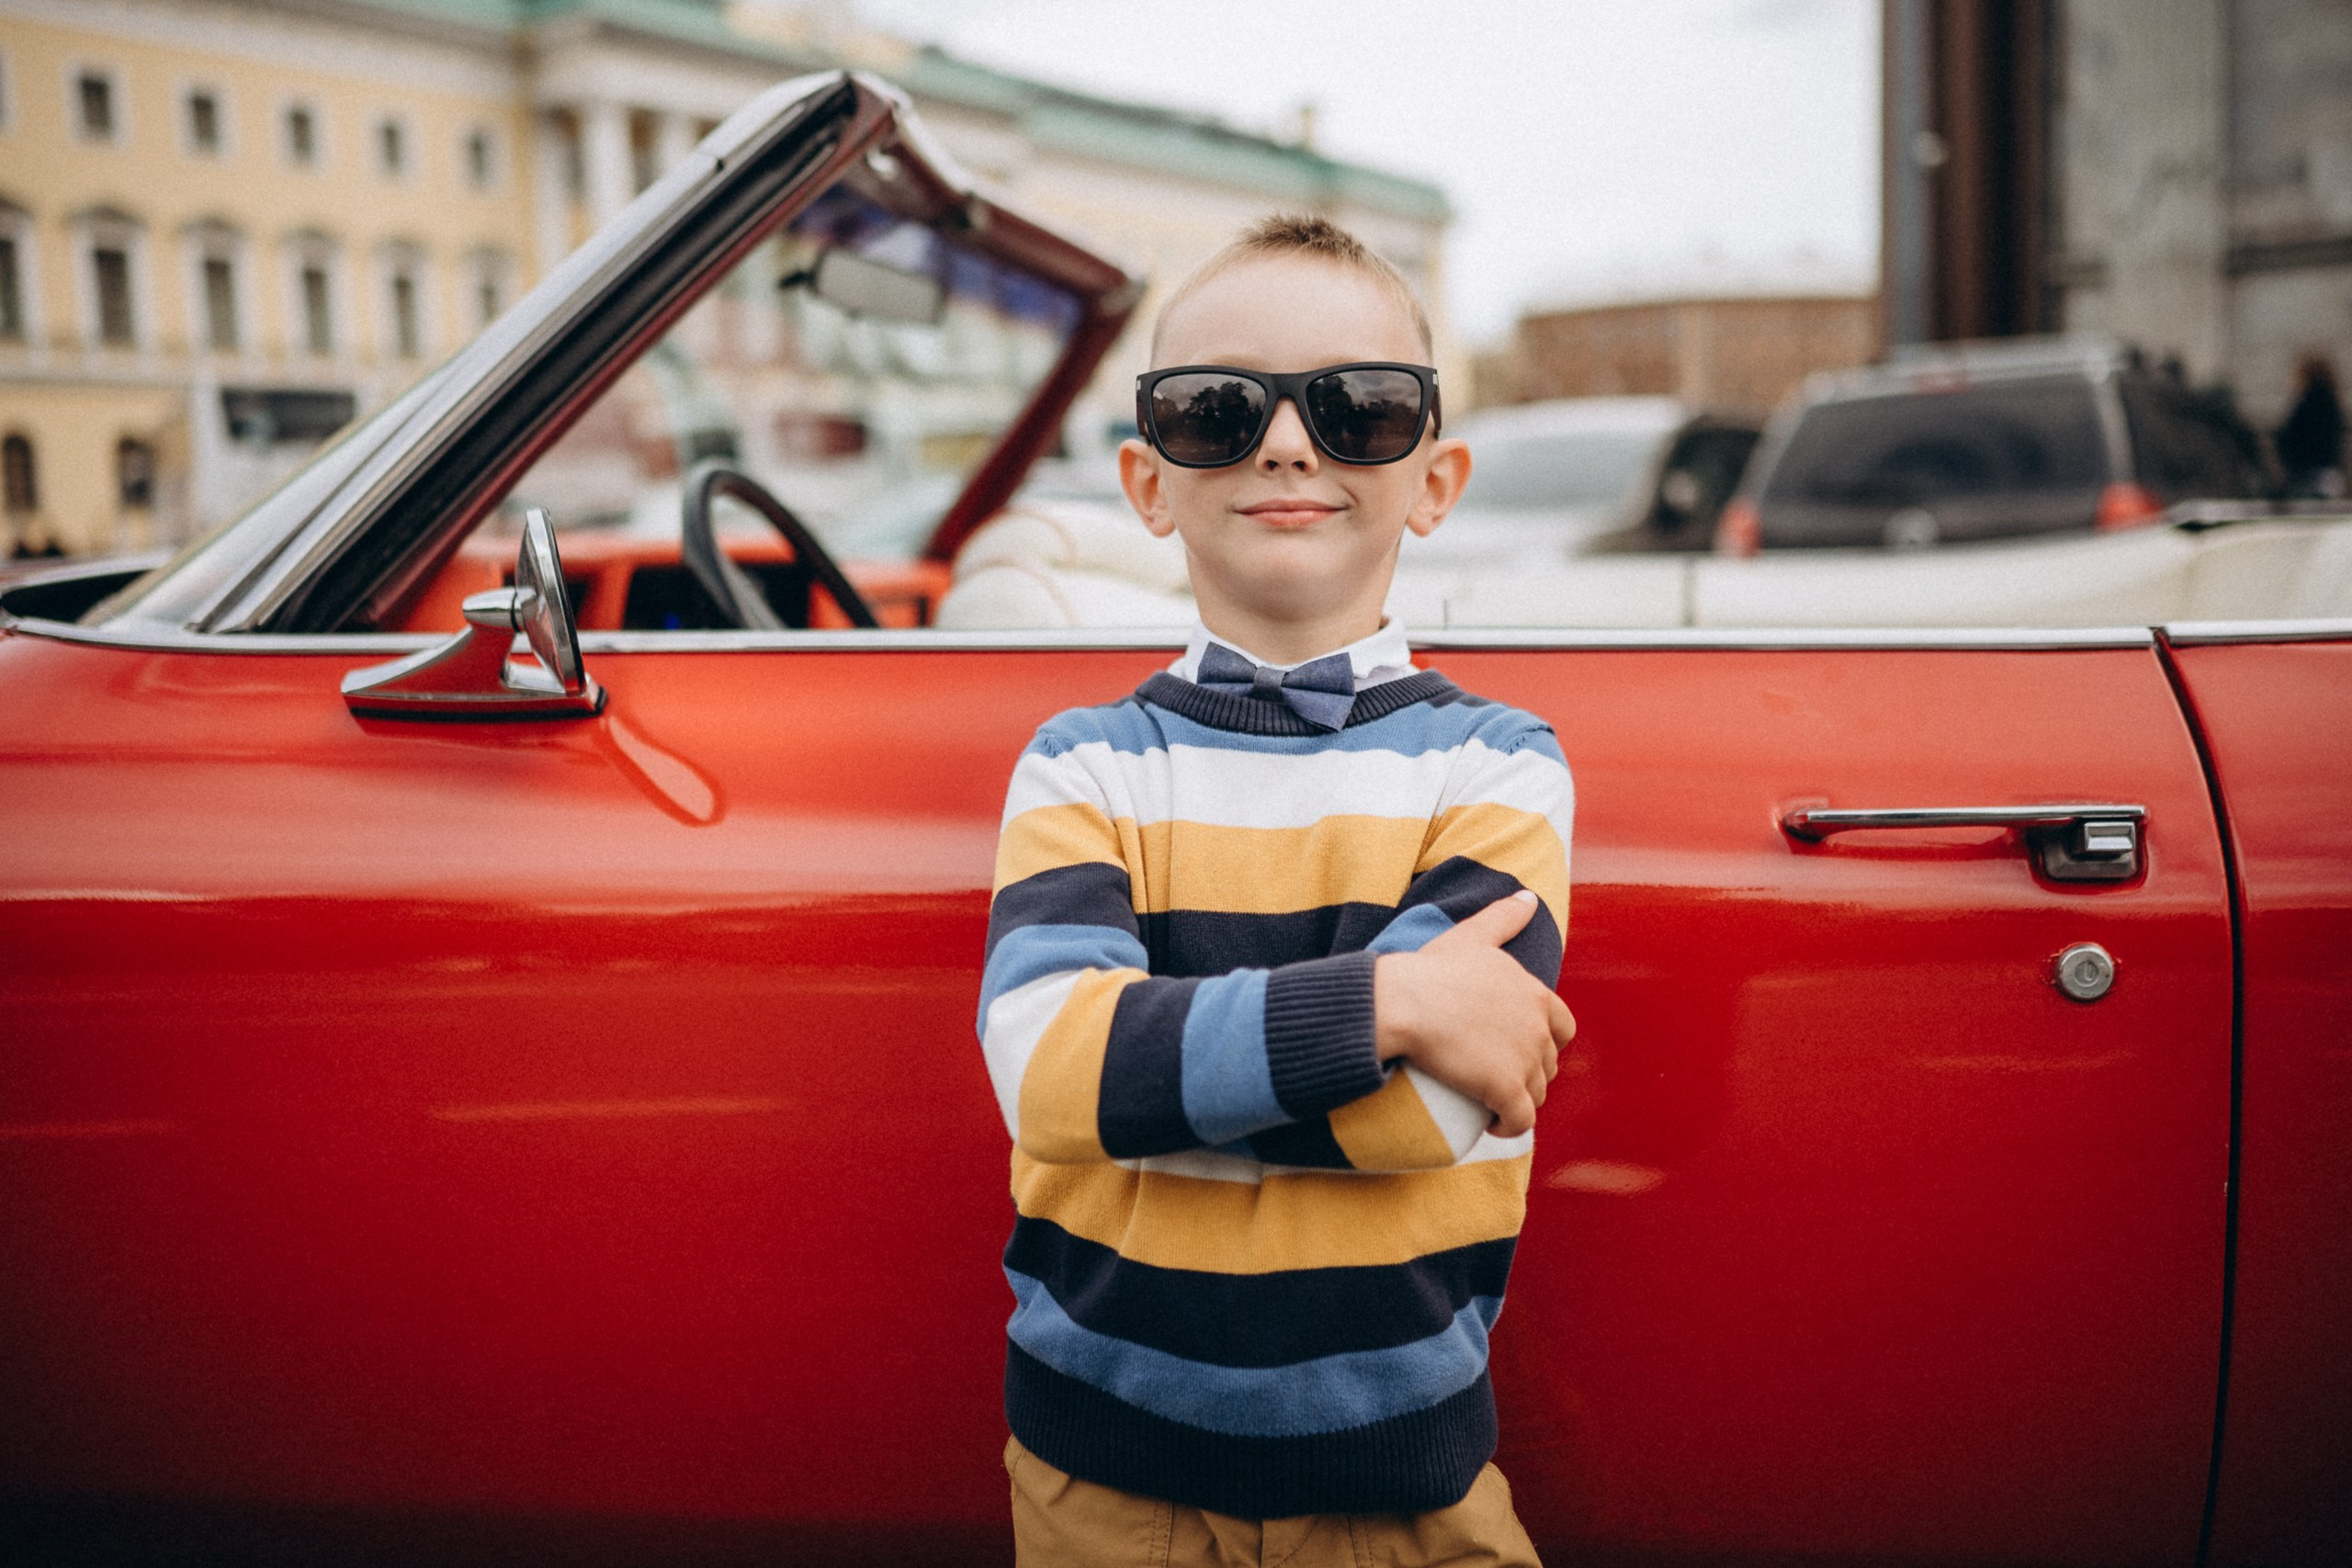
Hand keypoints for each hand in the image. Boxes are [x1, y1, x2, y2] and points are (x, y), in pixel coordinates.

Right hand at [1373, 891, 1574, 1137]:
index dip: (1543, 1040)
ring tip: (1487, 1099)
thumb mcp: (1471, 935)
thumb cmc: (1431, 969)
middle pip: (1548, 1063)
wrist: (1405, 1003)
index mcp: (1535, 994)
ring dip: (1516, 1100)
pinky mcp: (1506, 1090)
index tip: (1512, 1046)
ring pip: (1536, 1094)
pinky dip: (1509, 1126)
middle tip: (1492, 1073)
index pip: (1562, 1027)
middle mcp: (1538, 1028)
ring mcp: (1525, 1061)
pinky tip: (1490, 1124)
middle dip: (1527, 1071)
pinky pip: (1521, 1121)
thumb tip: (1529, 897)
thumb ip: (1505, 917)